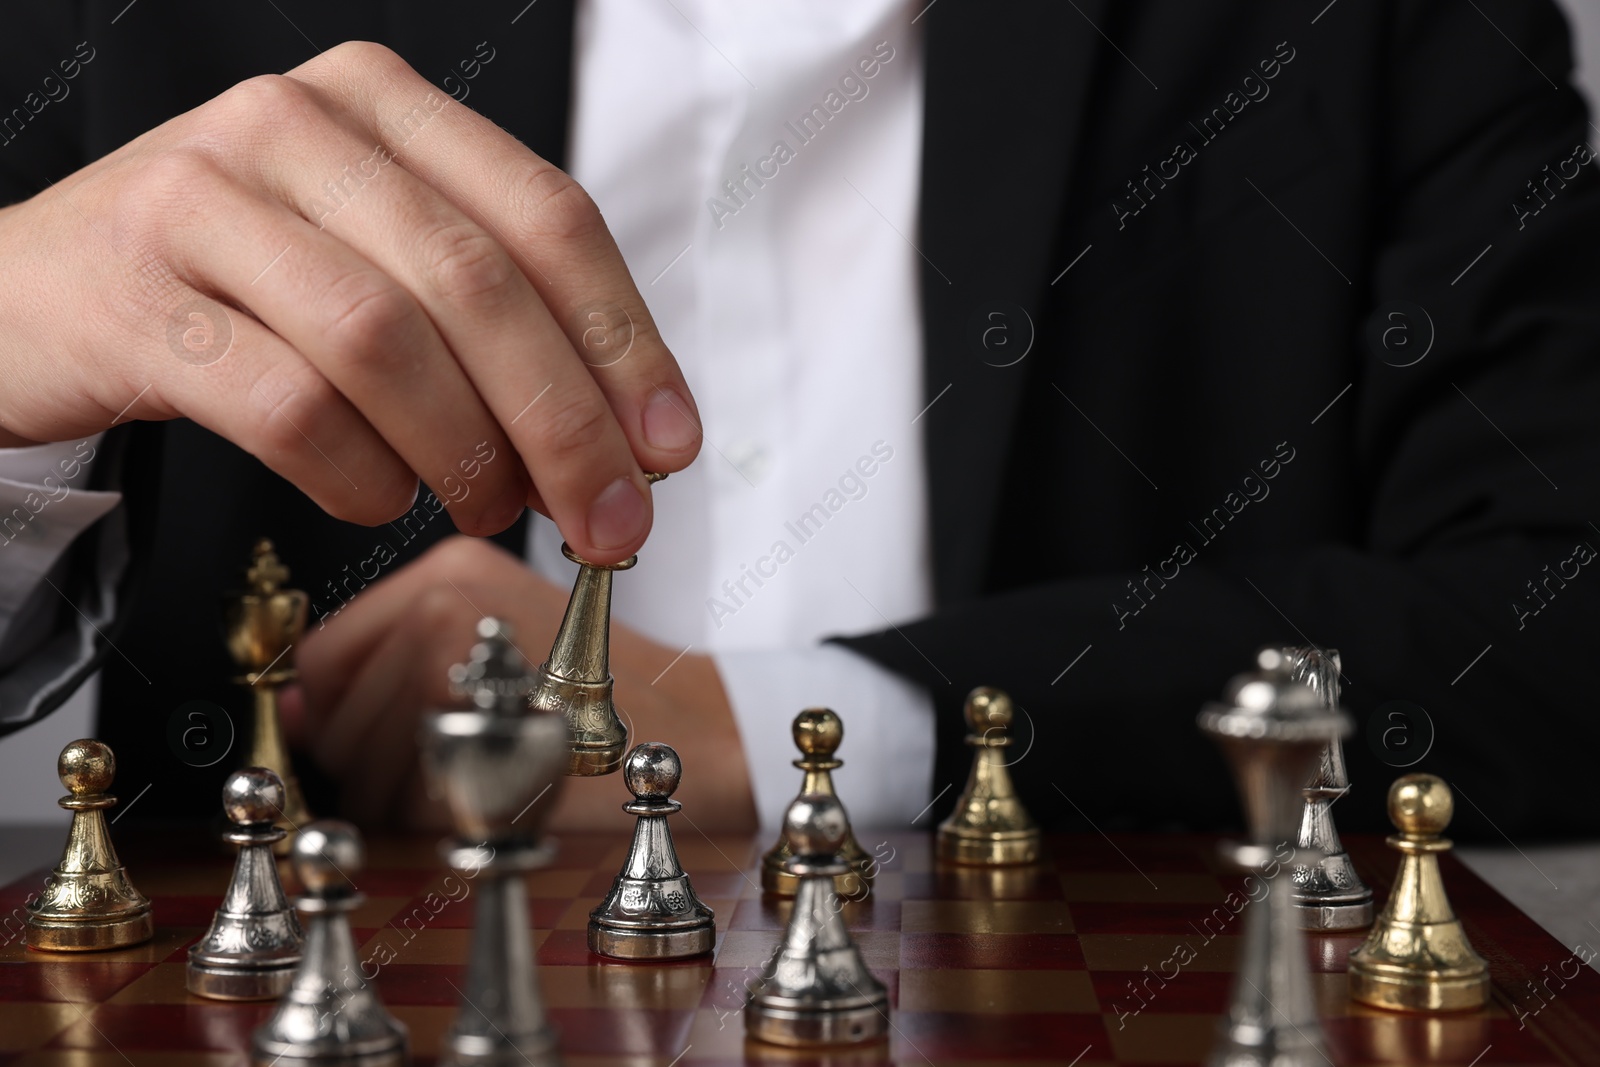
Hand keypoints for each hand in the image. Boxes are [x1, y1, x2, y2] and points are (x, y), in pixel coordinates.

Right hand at [0, 42, 700, 562]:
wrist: (31, 298)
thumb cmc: (234, 291)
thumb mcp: (373, 261)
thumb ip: (491, 323)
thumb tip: (623, 441)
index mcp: (383, 106)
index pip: (547, 219)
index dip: (624, 343)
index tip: (668, 446)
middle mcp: (296, 127)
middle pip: (479, 284)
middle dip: (565, 422)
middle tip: (607, 520)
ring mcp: (202, 199)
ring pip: (386, 341)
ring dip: (464, 454)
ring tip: (485, 510)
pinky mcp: (132, 296)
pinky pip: (288, 405)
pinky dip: (357, 475)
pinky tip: (374, 497)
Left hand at [287, 535, 757, 833]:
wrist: (705, 728)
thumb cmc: (602, 695)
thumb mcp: (500, 635)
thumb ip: (390, 658)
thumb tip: (291, 710)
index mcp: (448, 572)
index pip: (323, 660)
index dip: (335, 718)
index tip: (379, 740)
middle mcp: (445, 609)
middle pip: (335, 720)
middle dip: (374, 767)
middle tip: (465, 763)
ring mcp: (463, 675)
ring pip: (364, 770)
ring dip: (408, 801)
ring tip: (490, 776)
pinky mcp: (484, 741)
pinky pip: (408, 809)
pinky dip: (443, 825)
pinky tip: (503, 797)